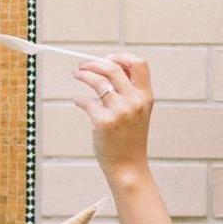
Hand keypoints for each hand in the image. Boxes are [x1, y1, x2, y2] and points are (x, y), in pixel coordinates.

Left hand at [72, 52, 153, 178]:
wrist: (128, 165)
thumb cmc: (129, 138)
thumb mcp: (138, 112)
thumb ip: (129, 92)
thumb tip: (108, 67)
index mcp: (145, 96)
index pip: (139, 64)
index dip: (121, 57)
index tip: (107, 58)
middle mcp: (135, 101)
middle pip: (112, 68)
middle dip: (94, 63)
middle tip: (82, 66)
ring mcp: (120, 111)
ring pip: (97, 81)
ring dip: (83, 74)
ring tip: (77, 74)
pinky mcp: (103, 122)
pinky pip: (86, 101)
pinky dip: (79, 99)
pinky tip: (78, 101)